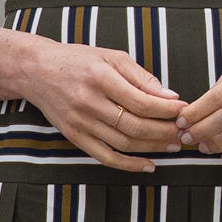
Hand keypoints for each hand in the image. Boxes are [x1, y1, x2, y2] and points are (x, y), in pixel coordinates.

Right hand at [27, 41, 185, 172]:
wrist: (37, 70)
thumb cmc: (79, 59)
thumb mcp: (111, 57)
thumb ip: (140, 76)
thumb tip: (169, 96)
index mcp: (101, 77)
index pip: (142, 101)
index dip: (167, 109)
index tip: (184, 110)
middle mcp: (89, 102)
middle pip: (135, 125)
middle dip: (164, 131)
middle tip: (183, 131)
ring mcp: (80, 123)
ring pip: (124, 143)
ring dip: (153, 147)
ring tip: (173, 144)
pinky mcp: (74, 137)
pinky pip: (106, 157)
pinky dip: (129, 165)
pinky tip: (149, 164)